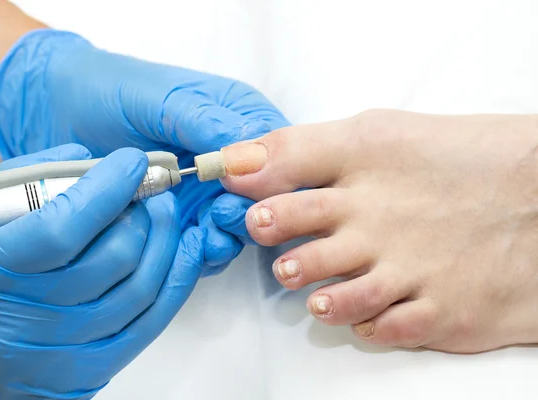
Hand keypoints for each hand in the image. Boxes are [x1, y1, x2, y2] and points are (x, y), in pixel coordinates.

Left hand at [0, 29, 288, 274]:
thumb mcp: (159, 98)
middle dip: (250, 211)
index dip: (273, 176)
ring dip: (228, 234)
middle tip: (220, 213)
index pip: (279, 152)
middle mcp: (229, 160)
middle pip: (266, 196)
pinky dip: (202, 250)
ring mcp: (207, 193)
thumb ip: (204, 122)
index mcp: (237, 118)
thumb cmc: (109, 91)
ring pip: (239, 225)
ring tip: (205, 233)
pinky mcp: (184, 221)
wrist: (56, 111)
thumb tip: (249, 153)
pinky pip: (205, 244)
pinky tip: (188, 246)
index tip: (247, 189)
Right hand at [0, 144, 205, 397]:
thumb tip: (88, 160)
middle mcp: (24, 320)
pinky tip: (185, 249)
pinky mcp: (89, 370)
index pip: (62, 228)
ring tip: (166, 214)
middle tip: (150, 190)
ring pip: (139, 289)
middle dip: (144, 213)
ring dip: (165, 242)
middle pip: (113, 258)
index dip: (107, 190)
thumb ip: (26, 183)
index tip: (132, 163)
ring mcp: (60, 352)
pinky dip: (176, 280)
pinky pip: (149, 323)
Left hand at [213, 110, 537, 352]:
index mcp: (364, 166)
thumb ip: (307, 147)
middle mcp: (378, 220)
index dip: (249, 185)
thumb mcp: (381, 134)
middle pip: (297, 240)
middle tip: (274, 245)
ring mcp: (408, 270)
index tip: (239, 197)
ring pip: (332, 295)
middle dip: (275, 244)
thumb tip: (240, 162)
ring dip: (316, 293)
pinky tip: (364, 313)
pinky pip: (380, 330)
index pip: (284, 172)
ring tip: (315, 289)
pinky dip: (364, 325)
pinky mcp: (438, 312)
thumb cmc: (459, 161)